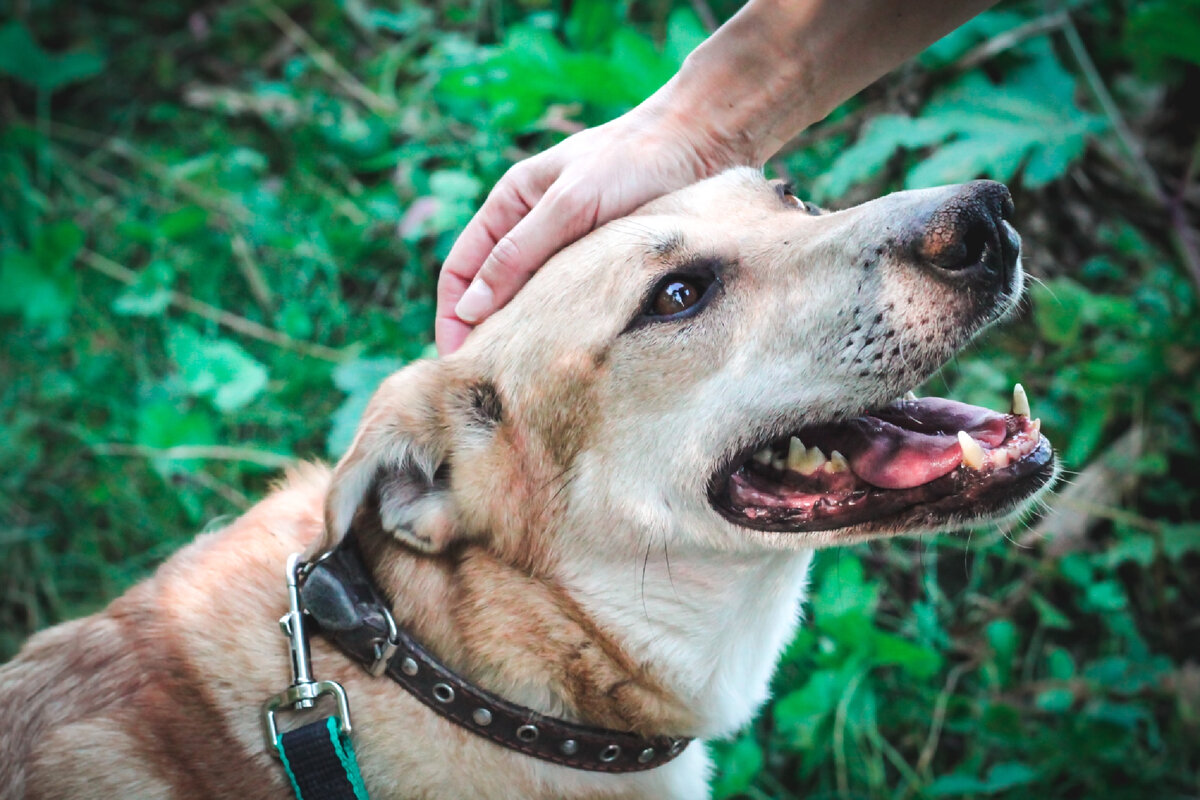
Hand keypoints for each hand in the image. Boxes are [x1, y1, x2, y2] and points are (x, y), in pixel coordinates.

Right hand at [435, 95, 735, 355]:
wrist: (703, 142)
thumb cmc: (632, 160)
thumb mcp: (569, 205)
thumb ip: (519, 254)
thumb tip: (471, 308)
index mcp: (510, 203)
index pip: (462, 269)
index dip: (451, 316)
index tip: (457, 362)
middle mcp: (534, 227)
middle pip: (493, 290)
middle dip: (489, 334)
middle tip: (496, 383)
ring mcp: (569, 245)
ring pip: (535, 299)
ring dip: (529, 334)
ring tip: (531, 377)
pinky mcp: (605, 260)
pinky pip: (574, 299)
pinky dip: (566, 326)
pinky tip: (573, 353)